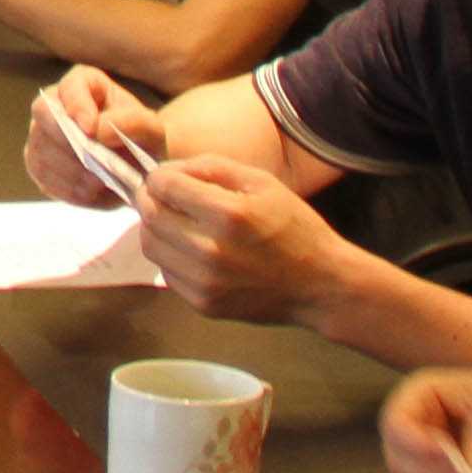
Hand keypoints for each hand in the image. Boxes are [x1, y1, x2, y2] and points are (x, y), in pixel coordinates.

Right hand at [26, 68, 168, 203]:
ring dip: (72, 170)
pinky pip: (44, 177)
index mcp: (85, 84)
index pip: (69, 86)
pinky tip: (92, 191)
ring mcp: (41, 135)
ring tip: (101, 181)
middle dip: (68, 141)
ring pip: (41, 149)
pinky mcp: (38, 165)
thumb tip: (96, 130)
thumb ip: (132, 123)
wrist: (138, 170)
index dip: (76, 106)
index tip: (91, 129)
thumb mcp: (153, 130)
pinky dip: (68, 188)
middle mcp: (55, 104)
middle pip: (44, 114)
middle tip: (96, 164)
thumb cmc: (144, 143)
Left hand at [134, 152, 364, 325]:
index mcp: (229, 215)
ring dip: (155, 228)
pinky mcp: (204, 305)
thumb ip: (213, 167)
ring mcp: (206, 283)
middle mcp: (212, 251)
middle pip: (150, 216)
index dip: (158, 176)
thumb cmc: (296, 229)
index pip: (165, 187)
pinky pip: (167, 273)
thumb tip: (173, 169)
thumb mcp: (263, 182)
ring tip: (175, 220)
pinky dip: (171, 256)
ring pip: (151, 246)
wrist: (321, 286)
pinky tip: (192, 248)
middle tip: (161, 194)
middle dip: (149, 199)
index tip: (162, 176)